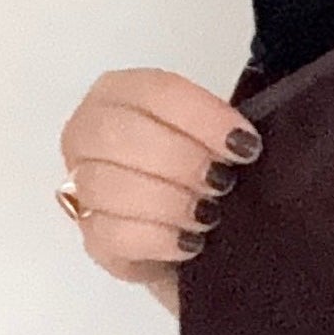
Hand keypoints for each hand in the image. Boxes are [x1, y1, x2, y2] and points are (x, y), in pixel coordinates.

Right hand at [57, 68, 262, 300]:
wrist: (211, 243)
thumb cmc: (215, 182)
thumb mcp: (226, 143)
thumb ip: (227, 128)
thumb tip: (248, 139)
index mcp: (122, 95)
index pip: (153, 91)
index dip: (202, 118)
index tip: (245, 147)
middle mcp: (91, 134)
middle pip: (117, 133)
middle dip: (180, 161)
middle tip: (222, 183)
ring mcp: (85, 187)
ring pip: (106, 185)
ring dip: (169, 202)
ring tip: (209, 216)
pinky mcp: (94, 240)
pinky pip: (110, 235)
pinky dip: (158, 239)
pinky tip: (190, 244)